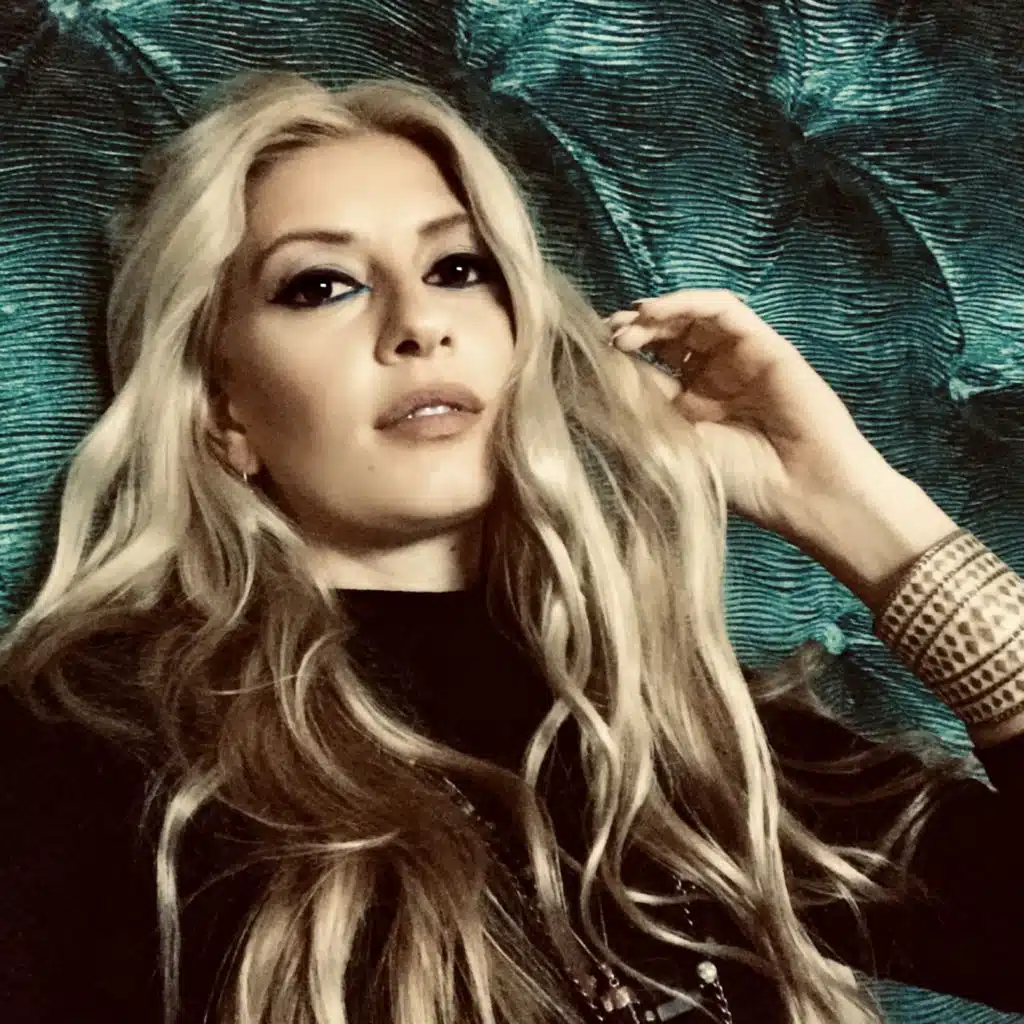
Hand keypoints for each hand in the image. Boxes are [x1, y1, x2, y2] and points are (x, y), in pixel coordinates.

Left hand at [604, 288, 899, 542]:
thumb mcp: (673, 441)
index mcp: (685, 407)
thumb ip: (638, 404)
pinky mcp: (762, 343)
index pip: (644, 368)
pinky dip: (686, 303)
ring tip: (625, 325)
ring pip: (690, 317)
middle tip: (605, 337)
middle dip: (630, 331)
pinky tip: (653, 312)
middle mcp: (709, 379)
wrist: (802, 491)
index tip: (585, 355)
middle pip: (664, 337)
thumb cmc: (738, 480)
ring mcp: (736, 359)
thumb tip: (592, 373)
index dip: (616, 357)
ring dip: (653, 315)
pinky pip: (722, 310)